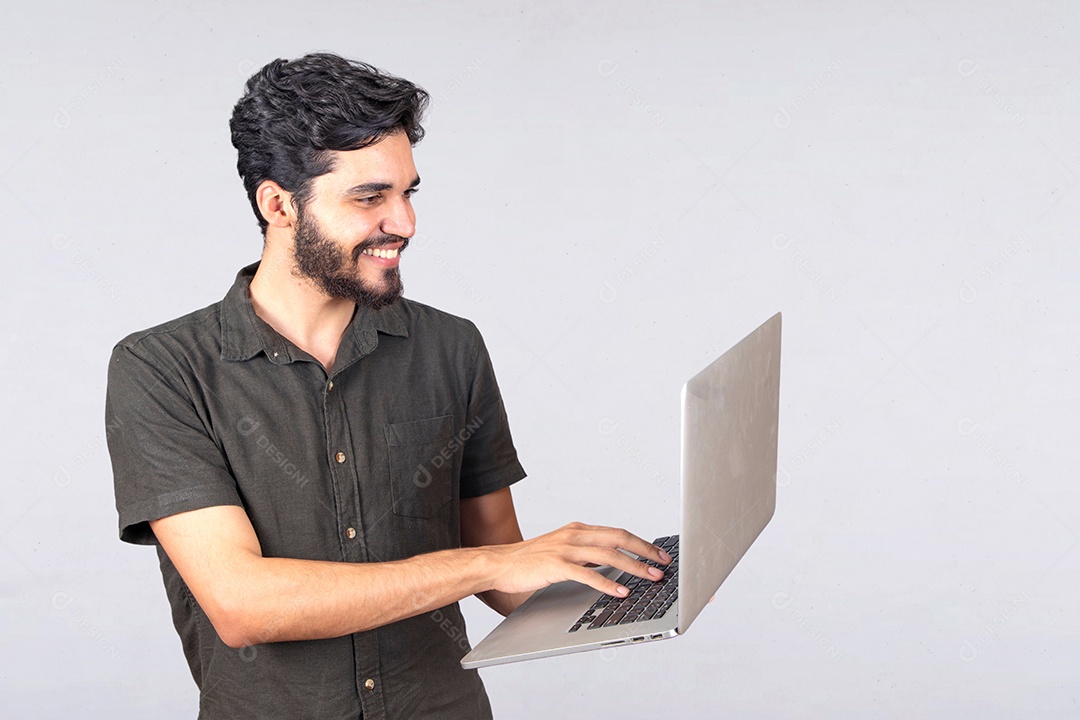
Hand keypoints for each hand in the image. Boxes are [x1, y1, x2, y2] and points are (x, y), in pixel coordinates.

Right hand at [484, 522, 671, 597]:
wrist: (498, 563)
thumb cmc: (529, 561)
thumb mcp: (561, 550)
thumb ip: (584, 554)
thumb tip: (611, 564)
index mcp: (577, 529)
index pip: (617, 533)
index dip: (641, 543)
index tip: (659, 553)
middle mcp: (574, 535)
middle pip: (619, 539)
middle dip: (645, 551)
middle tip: (664, 564)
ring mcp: (565, 549)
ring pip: (609, 555)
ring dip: (634, 567)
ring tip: (651, 578)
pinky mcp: (556, 566)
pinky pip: (588, 574)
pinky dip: (607, 583)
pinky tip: (620, 591)